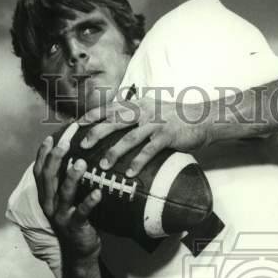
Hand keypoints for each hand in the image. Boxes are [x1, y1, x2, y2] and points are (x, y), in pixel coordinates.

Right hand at [34, 136, 101, 259]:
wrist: (79, 252)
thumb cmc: (75, 220)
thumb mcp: (66, 201)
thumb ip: (65, 182)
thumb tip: (75, 156)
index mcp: (45, 197)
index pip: (40, 171)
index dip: (43, 153)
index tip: (52, 137)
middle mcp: (49, 205)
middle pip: (48, 177)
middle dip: (56, 157)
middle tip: (66, 141)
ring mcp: (61, 216)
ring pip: (64, 193)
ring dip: (72, 177)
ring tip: (81, 162)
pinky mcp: (75, 227)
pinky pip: (82, 213)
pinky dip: (89, 202)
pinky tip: (98, 192)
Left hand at [76, 93, 212, 176]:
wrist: (202, 117)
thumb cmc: (173, 117)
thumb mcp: (150, 109)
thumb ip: (132, 114)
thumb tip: (111, 124)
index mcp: (136, 104)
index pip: (109, 108)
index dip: (92, 116)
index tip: (75, 126)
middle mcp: (143, 111)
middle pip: (114, 121)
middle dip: (96, 133)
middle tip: (82, 146)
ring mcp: (155, 123)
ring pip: (130, 138)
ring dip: (115, 152)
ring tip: (104, 166)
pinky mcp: (167, 136)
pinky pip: (150, 150)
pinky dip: (139, 162)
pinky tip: (130, 173)